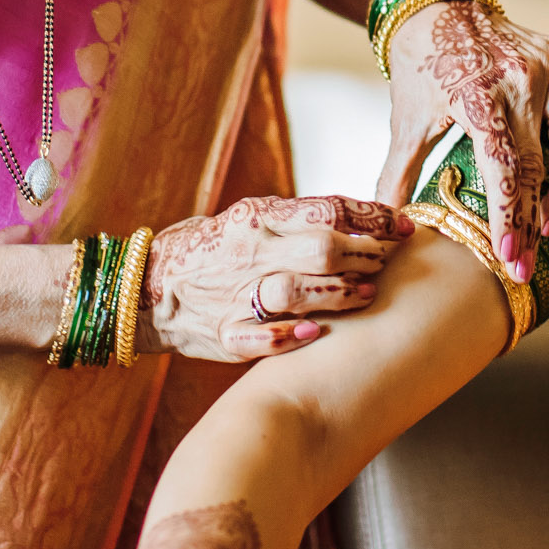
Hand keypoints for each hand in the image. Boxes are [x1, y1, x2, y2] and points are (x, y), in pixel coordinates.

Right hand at [140, 196, 411, 361]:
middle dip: (367, 255)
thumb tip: (357, 218)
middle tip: (393, 260)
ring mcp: (234, 295)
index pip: (326, 210)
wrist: (145, 289)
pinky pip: (257, 337)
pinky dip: (287, 337)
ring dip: (339, 295)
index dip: (372, 218)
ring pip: (295, 292)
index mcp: (256, 218)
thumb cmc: (211, 250)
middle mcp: (248, 253)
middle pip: (321, 249)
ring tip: (367, 294)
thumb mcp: (247, 219)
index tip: (403, 226)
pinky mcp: (224, 334)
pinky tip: (316, 334)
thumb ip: (295, 220)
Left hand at [374, 0, 548, 282]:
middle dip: (535, 221)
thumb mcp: (407, 121)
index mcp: (480, 99)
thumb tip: (389, 222)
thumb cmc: (420, 67)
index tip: (511, 261)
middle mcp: (522, 83)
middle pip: (541, 166)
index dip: (510, 221)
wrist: (433, 5)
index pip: (506, 172)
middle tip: (525, 262)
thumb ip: (400, 174)